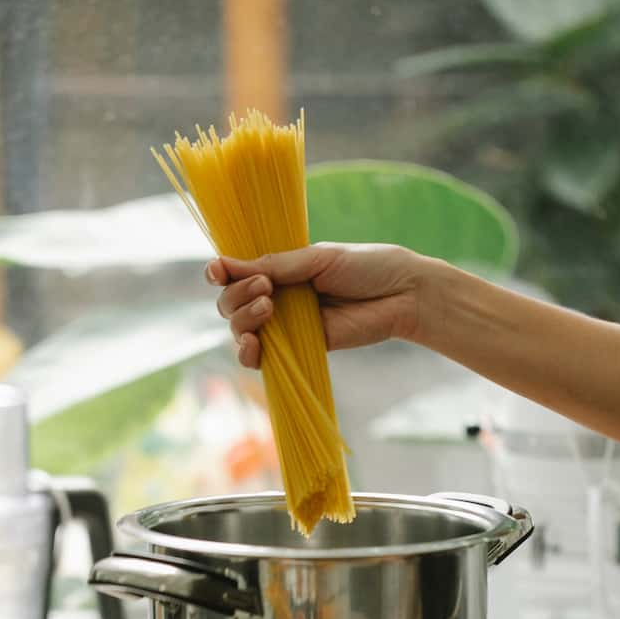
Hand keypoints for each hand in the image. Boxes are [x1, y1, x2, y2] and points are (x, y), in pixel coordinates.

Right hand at [206, 242, 427, 367]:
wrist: (402, 295)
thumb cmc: (366, 267)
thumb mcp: (317, 259)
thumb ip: (275, 265)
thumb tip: (224, 265)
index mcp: (279, 268)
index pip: (235, 274)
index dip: (220, 273)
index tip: (218, 271)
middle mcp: (278, 297)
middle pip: (230, 304)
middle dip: (237, 296)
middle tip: (267, 288)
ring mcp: (287, 326)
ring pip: (240, 330)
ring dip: (242, 320)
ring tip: (269, 307)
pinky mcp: (300, 351)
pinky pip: (263, 359)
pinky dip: (249, 353)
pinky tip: (254, 344)